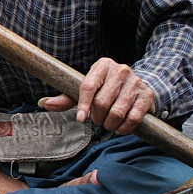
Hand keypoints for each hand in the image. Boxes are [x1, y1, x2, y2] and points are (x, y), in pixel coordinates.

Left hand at [38, 57, 155, 134]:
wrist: (139, 84)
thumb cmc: (107, 88)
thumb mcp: (87, 89)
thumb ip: (67, 98)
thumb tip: (45, 103)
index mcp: (102, 65)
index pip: (88, 86)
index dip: (83, 105)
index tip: (81, 118)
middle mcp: (120, 70)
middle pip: (102, 101)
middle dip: (97, 117)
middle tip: (97, 121)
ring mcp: (136, 82)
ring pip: (117, 111)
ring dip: (109, 124)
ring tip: (108, 124)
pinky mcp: (147, 95)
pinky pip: (133, 117)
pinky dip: (124, 127)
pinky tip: (120, 128)